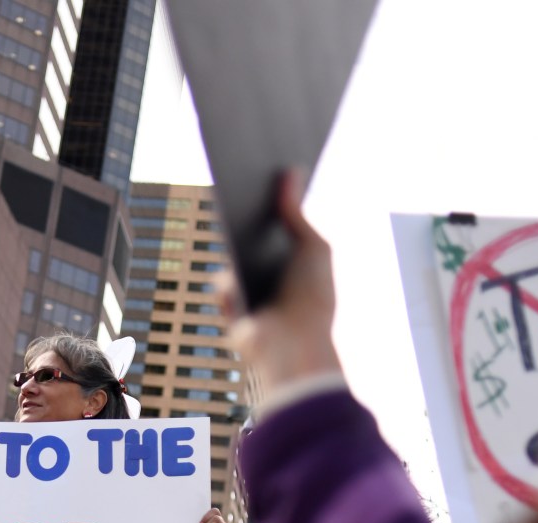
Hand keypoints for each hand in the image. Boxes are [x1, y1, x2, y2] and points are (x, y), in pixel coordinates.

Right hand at [224, 169, 341, 400]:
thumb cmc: (315, 298)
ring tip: (232, 193)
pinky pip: (222, 279)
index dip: (267, 195)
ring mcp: (248, 289)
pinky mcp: (230, 305)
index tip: (261, 163)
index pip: (274, 220)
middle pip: (249, 232)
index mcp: (290, 258)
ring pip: (232, 252)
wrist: (298, 343)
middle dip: (244, 204)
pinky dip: (229, 262)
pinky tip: (230, 236)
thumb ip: (296, 213)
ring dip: (231, 227)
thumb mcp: (313, 247)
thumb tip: (289, 171)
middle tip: (239, 167)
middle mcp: (268, 272)